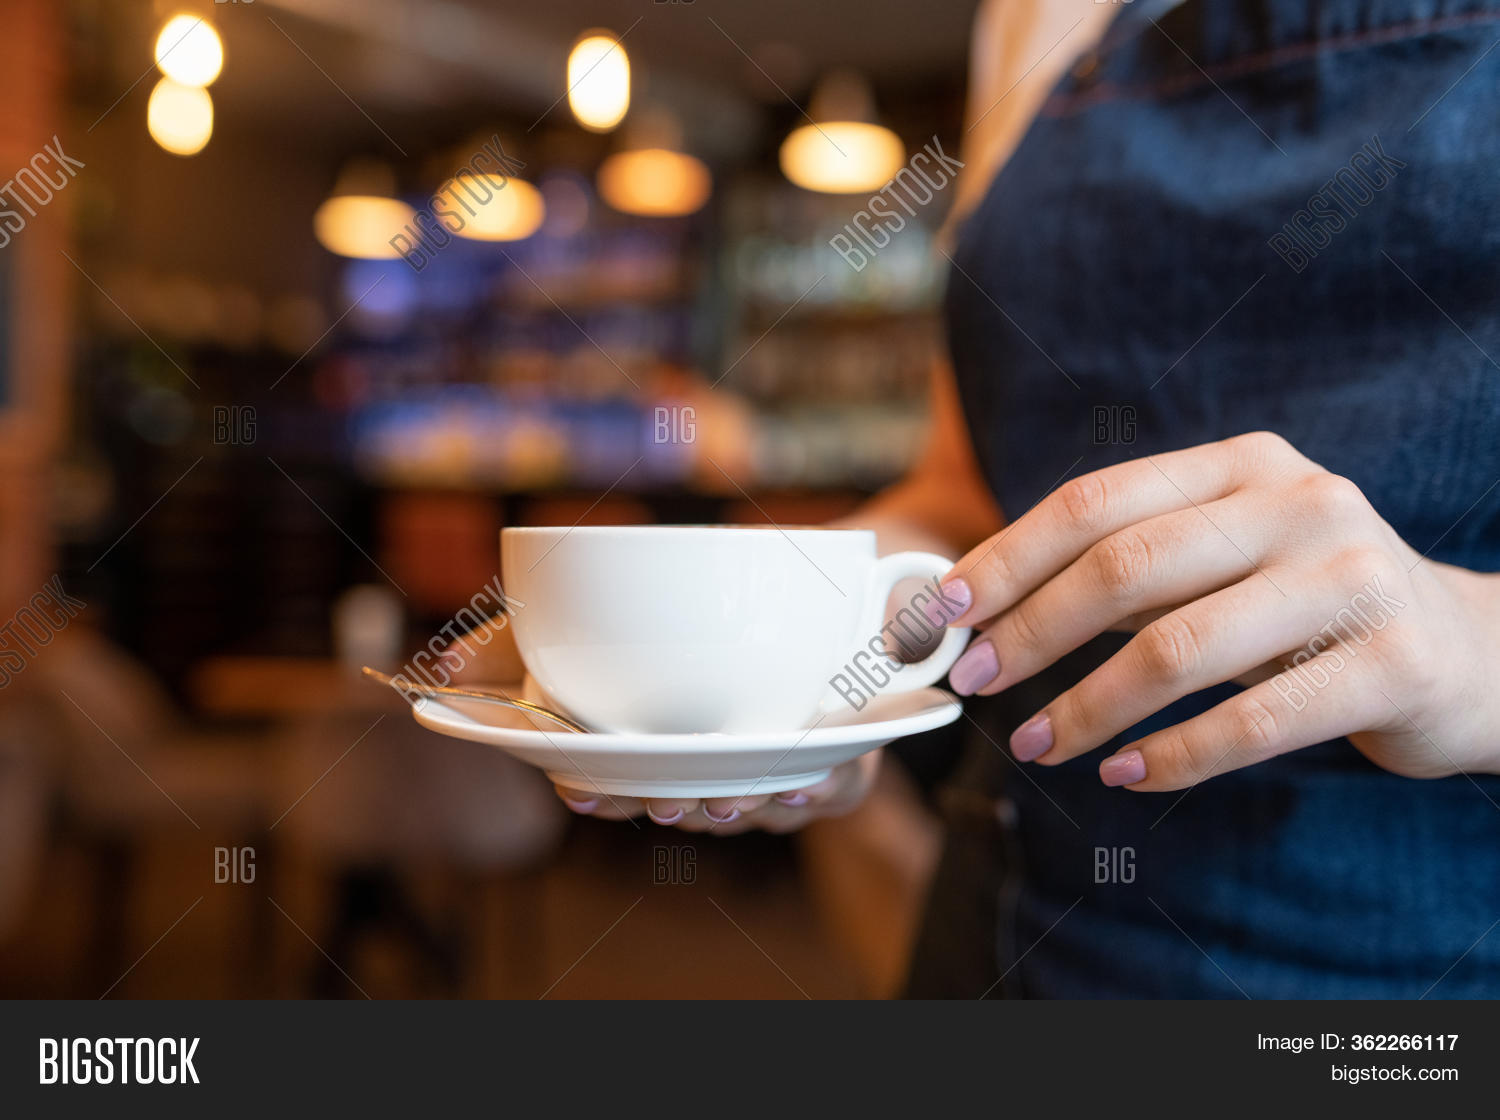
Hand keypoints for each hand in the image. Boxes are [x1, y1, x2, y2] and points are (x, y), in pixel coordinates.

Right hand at [443, 617, 882, 829]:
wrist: (808, 564)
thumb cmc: (681, 601)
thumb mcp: (591, 609)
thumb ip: (520, 640)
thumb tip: (442, 668)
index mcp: (649, 752)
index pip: (615, 789)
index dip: (598, 798)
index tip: (582, 790)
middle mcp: (708, 771)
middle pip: (683, 808)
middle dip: (671, 808)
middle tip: (665, 793)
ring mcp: (774, 770)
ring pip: (753, 808)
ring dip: (739, 803)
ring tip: (729, 788)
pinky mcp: (841, 757)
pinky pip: (836, 789)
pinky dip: (824, 786)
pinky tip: (806, 776)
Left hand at [928, 431, 1499, 790]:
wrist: (1466, 652)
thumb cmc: (1305, 605)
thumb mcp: (1222, 560)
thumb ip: (1128, 571)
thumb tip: (987, 609)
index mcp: (1242, 465)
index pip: (1095, 503)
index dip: (1008, 558)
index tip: (945, 611)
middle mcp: (1300, 503)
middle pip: (1127, 567)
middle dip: (1030, 631)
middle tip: (972, 682)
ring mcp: (1351, 578)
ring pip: (1180, 649)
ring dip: (1087, 708)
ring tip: (1034, 746)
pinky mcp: (1391, 664)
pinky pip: (1253, 721)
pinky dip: (1172, 758)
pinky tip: (1122, 775)